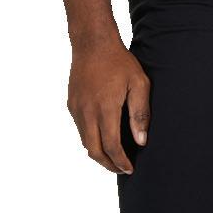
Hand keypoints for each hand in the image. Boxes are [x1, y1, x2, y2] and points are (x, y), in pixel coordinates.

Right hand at [67, 35, 150, 173]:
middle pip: (94, 150)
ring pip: (85, 141)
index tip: (130, 169)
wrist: (92, 43)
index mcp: (105, 109)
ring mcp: (77, 108)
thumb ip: (140, 113)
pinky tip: (103, 137)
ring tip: (114, 157)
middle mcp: (87, 112)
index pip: (111, 146)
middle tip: (121, 169)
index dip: (121, 162)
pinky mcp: (72, 104)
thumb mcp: (139, 84)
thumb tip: (141, 141)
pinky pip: (80, 129)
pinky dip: (91, 139)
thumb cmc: (119, 62)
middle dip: (108, 164)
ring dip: (98, 153)